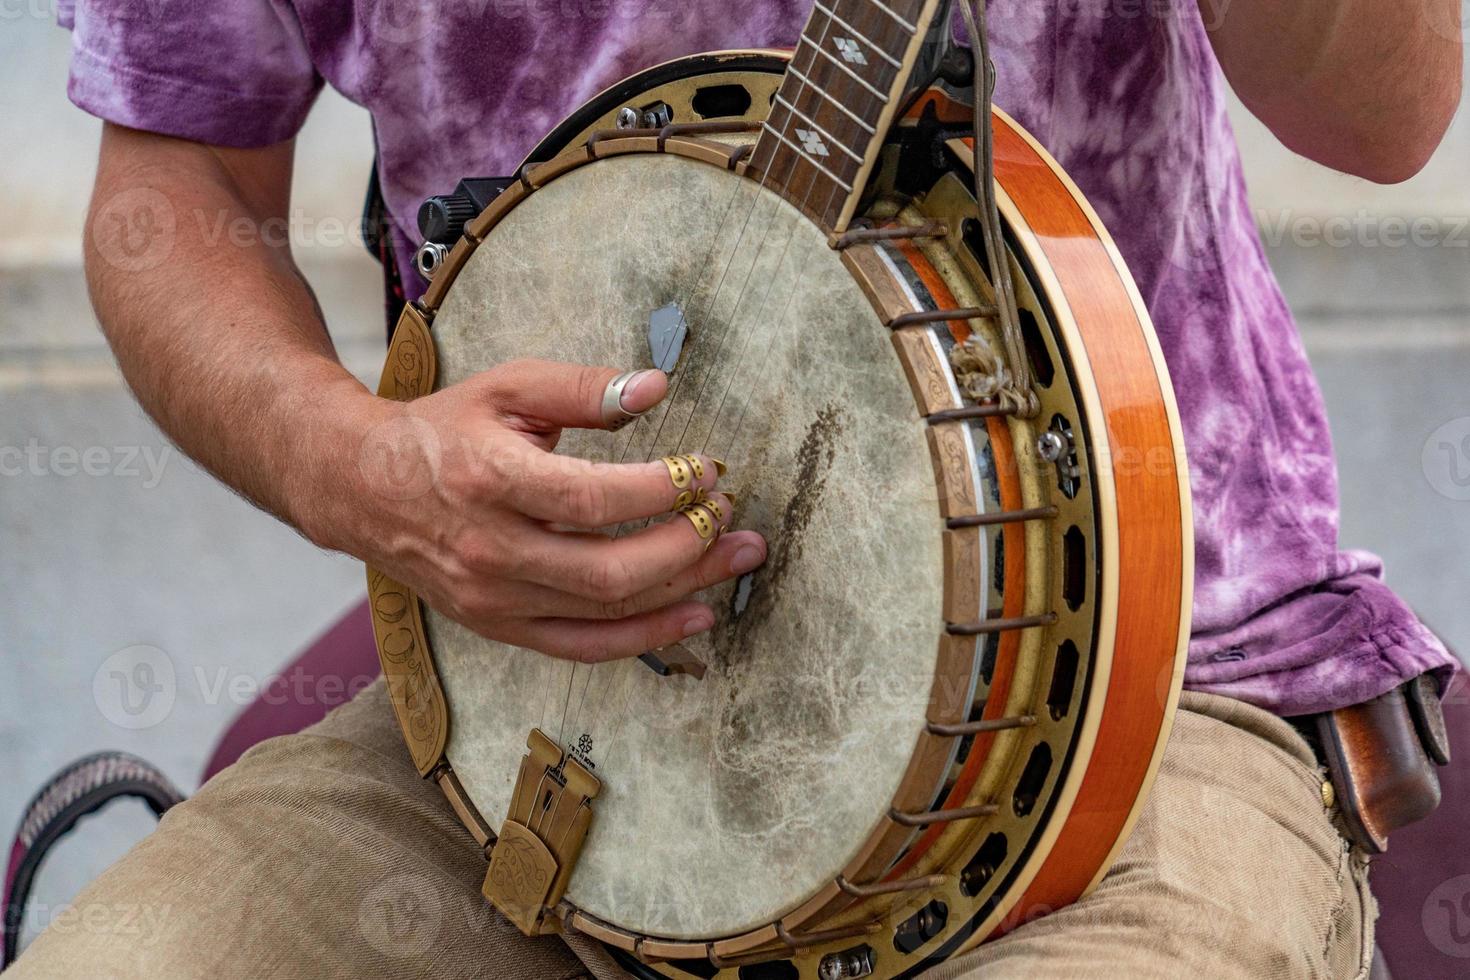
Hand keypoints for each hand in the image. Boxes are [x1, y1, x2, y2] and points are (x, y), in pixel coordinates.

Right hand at [319, 359, 765, 661]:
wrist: (363, 488)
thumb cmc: (445, 430)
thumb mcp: (508, 387)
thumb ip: (582, 388)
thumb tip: (657, 387)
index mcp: (490, 480)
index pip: (594, 498)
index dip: (663, 489)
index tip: (707, 470)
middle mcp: (490, 549)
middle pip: (609, 569)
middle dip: (687, 546)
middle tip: (730, 516)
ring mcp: (494, 598)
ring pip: (605, 611)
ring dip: (684, 589)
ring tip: (737, 558)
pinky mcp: (499, 627)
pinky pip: (583, 647)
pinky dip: (644, 636)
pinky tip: (695, 614)